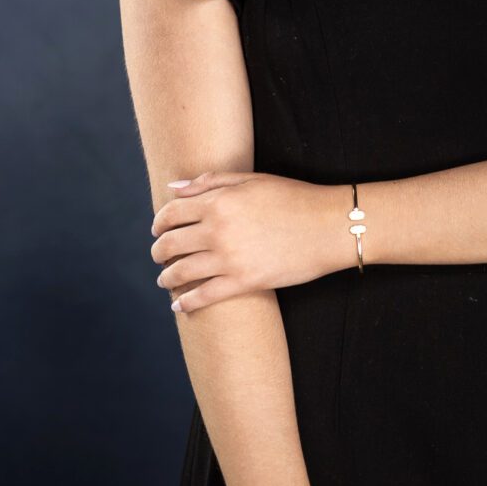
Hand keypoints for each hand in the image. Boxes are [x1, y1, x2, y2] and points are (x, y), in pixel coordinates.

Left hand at [150, 171, 348, 310]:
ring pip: (180, 273)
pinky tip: (180, 305)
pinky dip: (186, 303)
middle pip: (169, 245)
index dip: (159, 223)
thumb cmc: (293, 198)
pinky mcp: (244, 282)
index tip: (158, 230)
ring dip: (167, 278)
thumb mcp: (252, 180)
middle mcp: (217, 230)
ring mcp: (229, 259)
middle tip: (159, 257)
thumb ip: (210, 182)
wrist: (328, 226)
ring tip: (166, 281)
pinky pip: (204, 297)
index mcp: (218, 202)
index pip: (170, 214)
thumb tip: (173, 188)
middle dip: (158, 252)